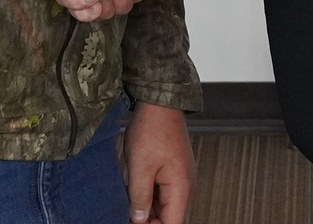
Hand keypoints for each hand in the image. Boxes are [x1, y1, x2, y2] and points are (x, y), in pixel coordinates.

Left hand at [123, 102, 194, 223]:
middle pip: (168, 216)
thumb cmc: (153, 126)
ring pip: (163, 204)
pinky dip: (148, 195)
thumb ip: (140, 198)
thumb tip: (138, 220)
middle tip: (128, 214)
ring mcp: (179, 175)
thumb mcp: (140, 166)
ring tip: (128, 205)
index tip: (134, 223)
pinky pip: (162, 190)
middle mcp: (184, 183)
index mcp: (181, 187)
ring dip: (147, 208)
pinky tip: (133, 192)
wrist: (160, 100)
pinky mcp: (172, 167)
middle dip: (148, 220)